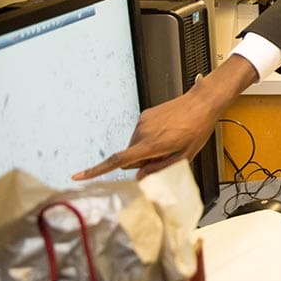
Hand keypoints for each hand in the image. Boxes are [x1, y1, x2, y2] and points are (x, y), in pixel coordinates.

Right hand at [72, 55, 256, 180]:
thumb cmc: (197, 129)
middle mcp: (142, 133)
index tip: (78, 176)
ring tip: (170, 139)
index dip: (96, 170)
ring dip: (146, 148)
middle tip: (165, 154)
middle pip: (129, 157)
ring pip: (135, 145)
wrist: (202, 102)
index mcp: (151, 145)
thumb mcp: (184, 155)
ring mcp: (142, 122)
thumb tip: (139, 177)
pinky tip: (167, 131)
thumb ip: (159, 168)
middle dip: (141, 161)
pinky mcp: (145, 115)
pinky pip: (140, 133)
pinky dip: (149, 137)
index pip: (118, 161)